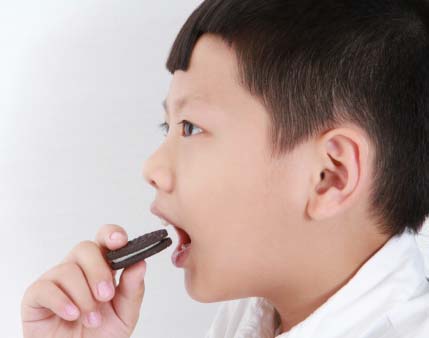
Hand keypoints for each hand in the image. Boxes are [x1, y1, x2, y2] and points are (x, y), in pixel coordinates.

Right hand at [21, 224, 146, 337]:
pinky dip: (62, 301)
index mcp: (101, 268)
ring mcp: (56, 280)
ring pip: (68, 269)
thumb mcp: (125, 314)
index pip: (104, 239)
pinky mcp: (35, 296)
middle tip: (106, 296)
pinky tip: (72, 314)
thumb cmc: (100, 335)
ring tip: (92, 319)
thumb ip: (133, 290)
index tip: (120, 241)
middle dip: (98, 271)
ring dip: (84, 296)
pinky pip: (45, 287)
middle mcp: (78, 269)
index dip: (111, 234)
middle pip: (85, 248)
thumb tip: (140, 263)